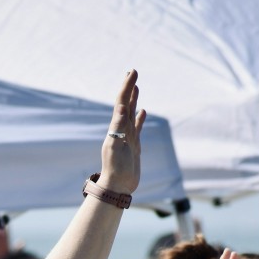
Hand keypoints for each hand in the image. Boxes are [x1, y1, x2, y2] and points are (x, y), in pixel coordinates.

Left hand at [99, 70, 147, 194]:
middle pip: (126, 103)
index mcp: (116, 128)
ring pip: (131, 113)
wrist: (117, 186)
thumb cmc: (116, 169)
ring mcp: (127, 137)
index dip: (127, 86)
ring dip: (133, 99)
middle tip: (133, 72)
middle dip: (129, 87)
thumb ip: (118, 128)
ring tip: (136, 86)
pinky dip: (140, 118)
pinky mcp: (133, 145)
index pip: (122, 102)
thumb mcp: (115, 147)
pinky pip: (137, 127)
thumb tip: (122, 108)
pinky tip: (143, 111)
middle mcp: (121, 130)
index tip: (132, 72)